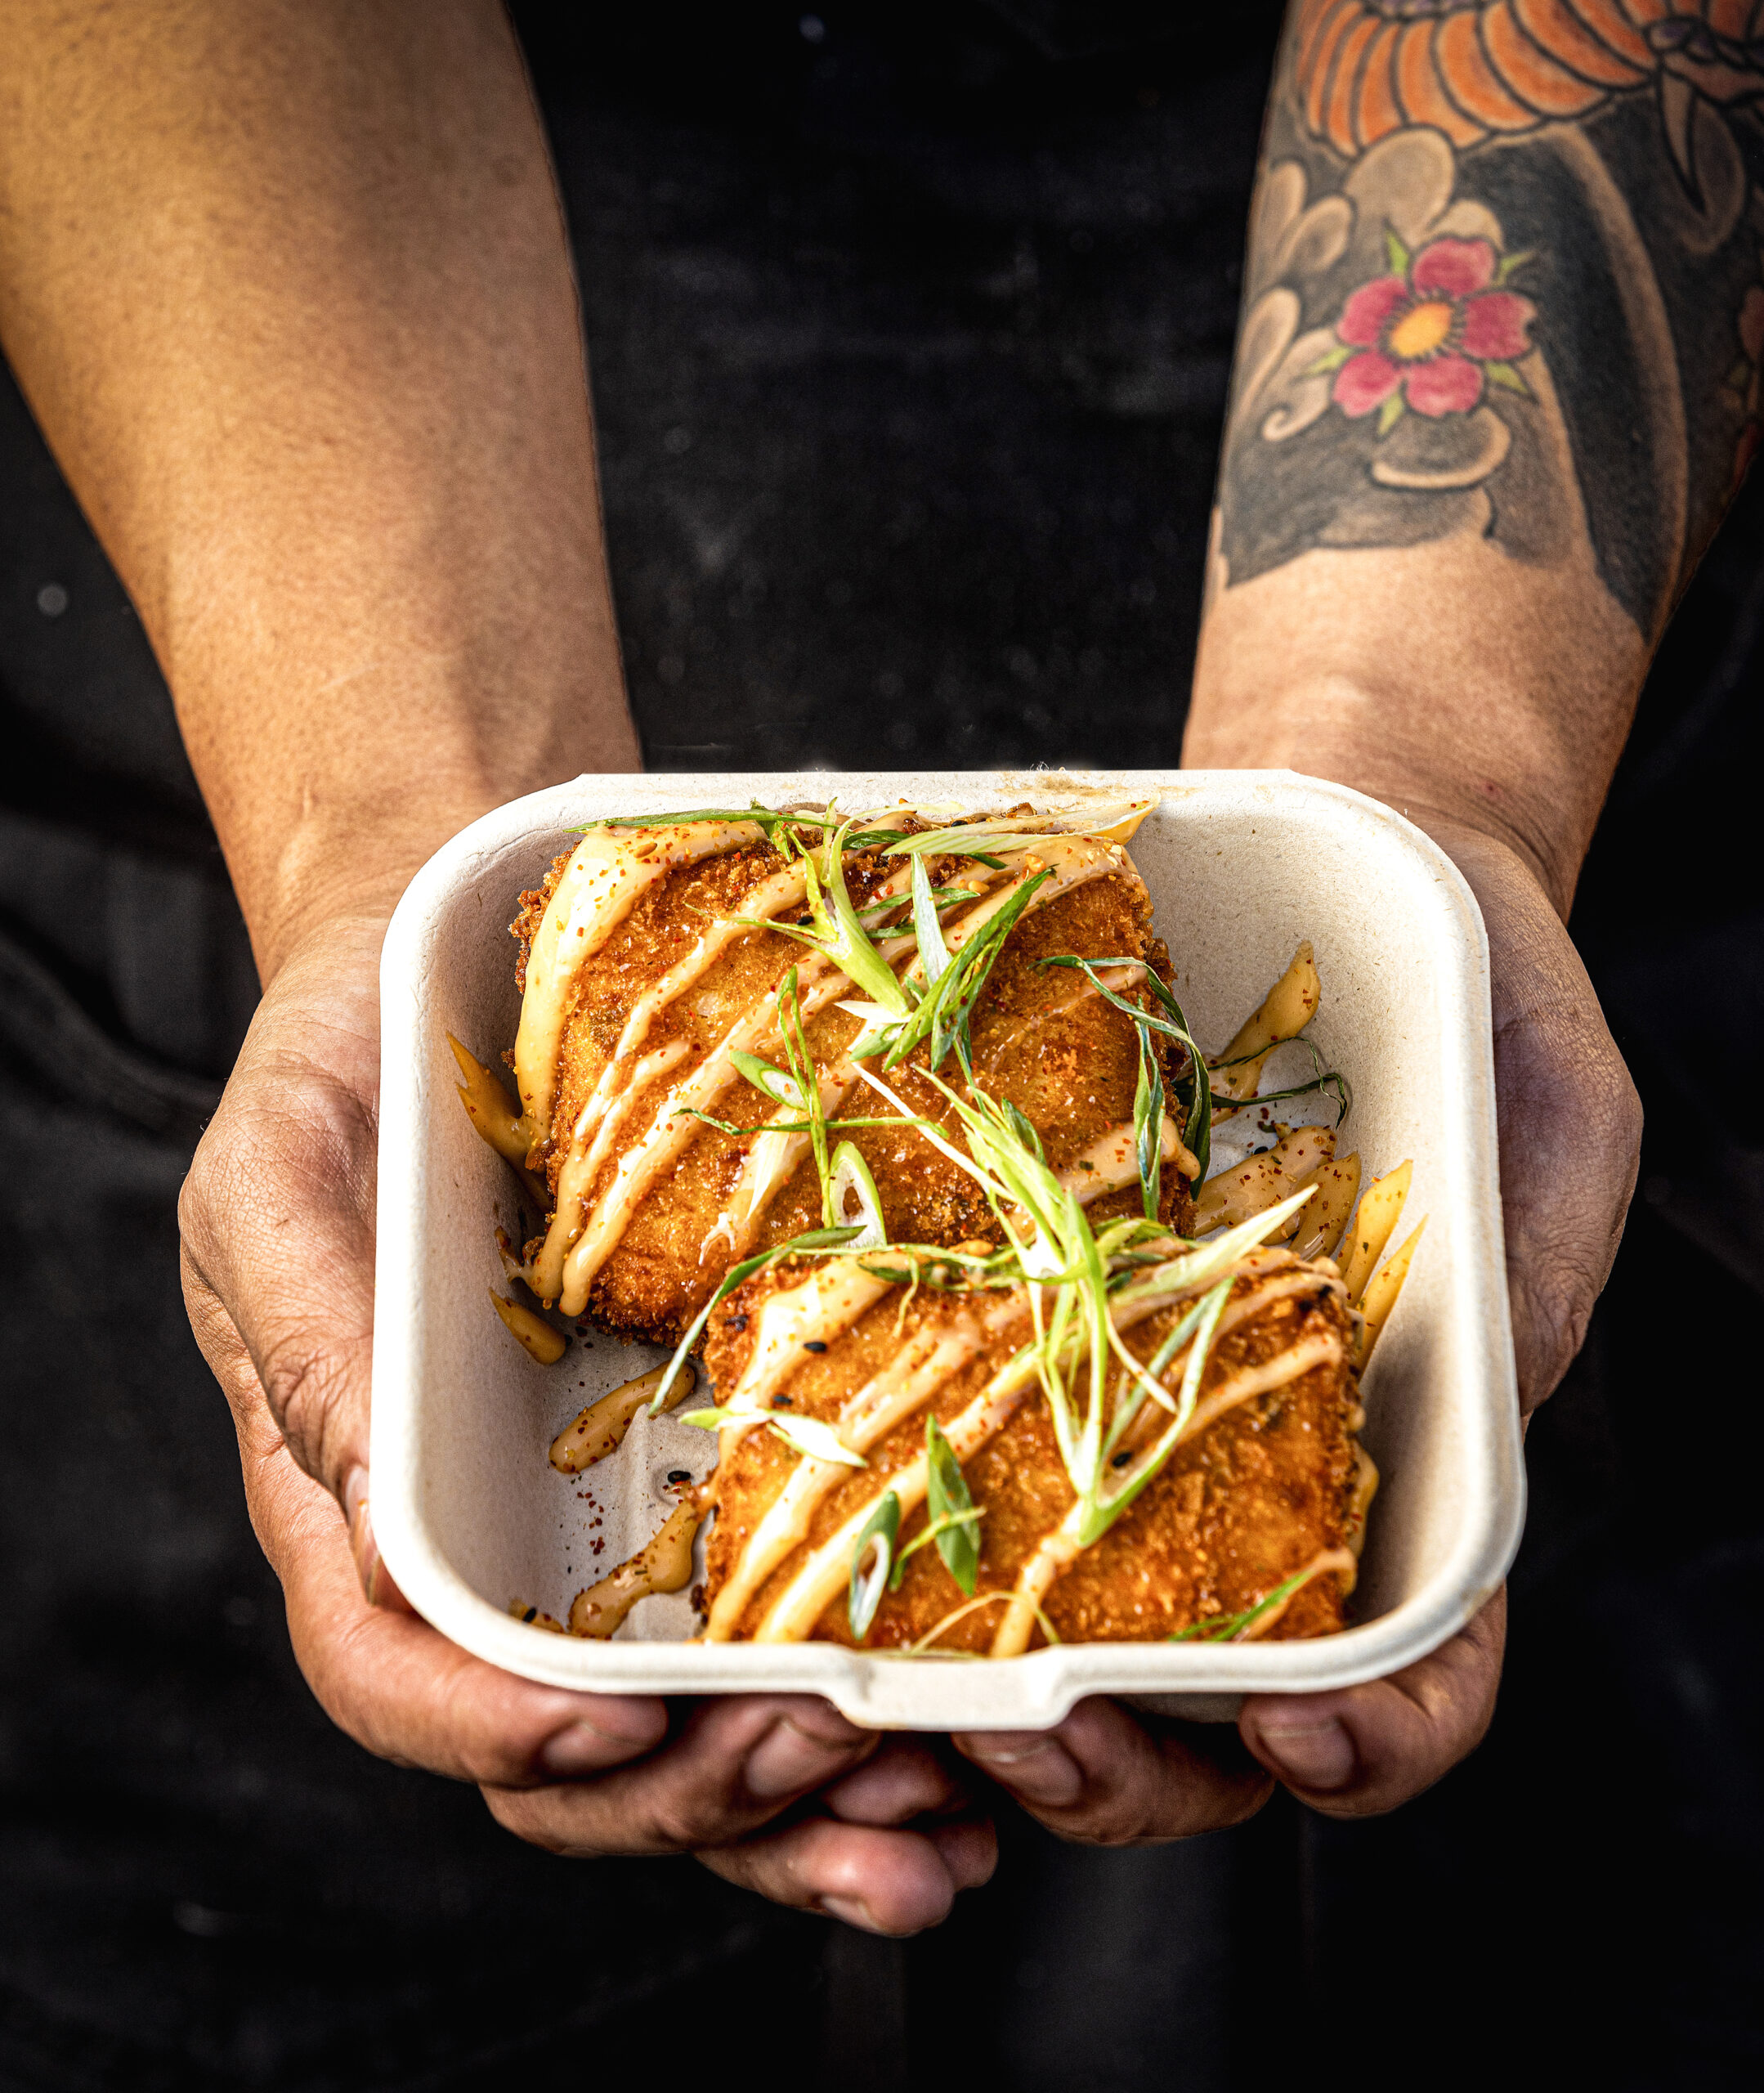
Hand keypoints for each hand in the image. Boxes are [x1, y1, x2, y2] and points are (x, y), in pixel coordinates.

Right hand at [179, 910, 994, 1933]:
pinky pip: (776, 1633)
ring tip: (928, 1821)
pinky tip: (955, 1750)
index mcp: (356, 1487)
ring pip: (684, 1731)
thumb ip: (307, 1332)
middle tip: (825, 1754)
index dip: (489, 1730)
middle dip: (687, 1791)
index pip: (394, 1669)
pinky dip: (855, 1720)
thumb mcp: (285, 1172)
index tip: (608, 1726)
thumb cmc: (350, 1059)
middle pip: (561, 1750)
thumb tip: (368, 1518)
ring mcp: (604, 1522)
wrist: (467, 961)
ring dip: (800, 1810)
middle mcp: (488, 1538)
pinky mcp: (714, 1478)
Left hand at [955, 813, 1638, 1829]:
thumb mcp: (1548, 1122)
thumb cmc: (1478, 998)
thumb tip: (1489, 1400)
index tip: (1296, 1732)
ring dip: (978, 1699)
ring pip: (1052, 1633)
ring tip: (905, 1690)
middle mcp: (1259, 1476)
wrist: (1342, 870)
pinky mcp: (1020, 1331)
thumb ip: (1527, 1271)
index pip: (1417, 1668)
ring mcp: (1126, 1412)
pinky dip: (893, 1535)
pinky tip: (824, 1536)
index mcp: (1410, 1463)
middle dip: (1122, 1765)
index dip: (1375, 1742)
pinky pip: (948, 1454)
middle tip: (1036, 1736)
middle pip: (1202, 1710)